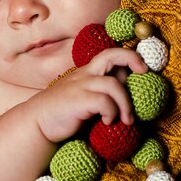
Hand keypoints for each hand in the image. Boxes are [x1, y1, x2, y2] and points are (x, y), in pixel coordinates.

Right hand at [32, 47, 146, 142]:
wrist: (35, 124)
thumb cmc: (63, 116)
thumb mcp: (83, 100)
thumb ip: (100, 96)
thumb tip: (126, 100)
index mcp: (86, 73)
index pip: (110, 55)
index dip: (129, 57)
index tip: (143, 69)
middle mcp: (84, 75)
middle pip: (111, 55)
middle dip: (132, 59)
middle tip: (145, 73)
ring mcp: (80, 86)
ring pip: (114, 84)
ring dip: (125, 103)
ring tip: (126, 119)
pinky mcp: (77, 100)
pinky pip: (104, 101)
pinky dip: (111, 112)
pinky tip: (107, 122)